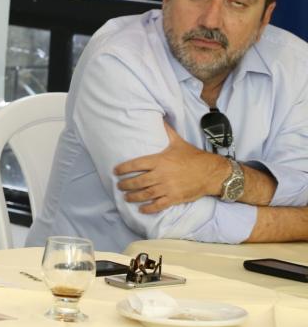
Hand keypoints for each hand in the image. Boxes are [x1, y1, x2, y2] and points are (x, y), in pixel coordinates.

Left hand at [113, 121, 228, 212]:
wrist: (212, 172)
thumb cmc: (193, 157)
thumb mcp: (178, 142)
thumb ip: (167, 131)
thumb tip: (160, 117)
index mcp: (160, 161)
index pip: (136, 164)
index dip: (123, 168)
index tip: (115, 171)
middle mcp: (161, 175)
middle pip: (138, 181)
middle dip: (126, 184)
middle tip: (119, 186)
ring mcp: (168, 187)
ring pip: (146, 194)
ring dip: (133, 196)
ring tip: (126, 197)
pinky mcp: (175, 198)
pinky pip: (158, 205)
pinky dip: (148, 208)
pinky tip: (141, 209)